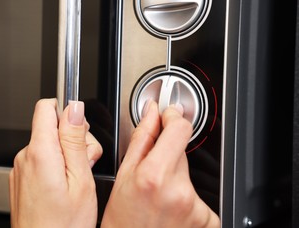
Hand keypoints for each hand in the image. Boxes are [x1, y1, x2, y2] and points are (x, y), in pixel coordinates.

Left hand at [9, 98, 102, 227]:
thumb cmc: (63, 226)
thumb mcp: (80, 179)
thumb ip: (75, 139)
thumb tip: (74, 108)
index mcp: (40, 152)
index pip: (47, 107)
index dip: (68, 112)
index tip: (81, 129)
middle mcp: (25, 157)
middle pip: (52, 126)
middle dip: (73, 138)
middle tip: (85, 163)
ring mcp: (21, 169)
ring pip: (49, 144)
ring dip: (67, 154)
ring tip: (76, 180)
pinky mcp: (22, 180)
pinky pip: (41, 160)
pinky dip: (57, 166)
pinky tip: (65, 187)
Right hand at [101, 100, 219, 227]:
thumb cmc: (123, 219)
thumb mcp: (124, 175)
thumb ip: (142, 138)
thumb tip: (152, 112)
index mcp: (154, 176)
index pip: (180, 128)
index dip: (173, 118)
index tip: (168, 117)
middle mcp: (179, 192)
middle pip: (182, 152)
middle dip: (167, 157)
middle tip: (151, 178)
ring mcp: (196, 207)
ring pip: (189, 175)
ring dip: (176, 179)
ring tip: (158, 198)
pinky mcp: (207, 219)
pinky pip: (198, 196)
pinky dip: (186, 199)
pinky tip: (170, 210)